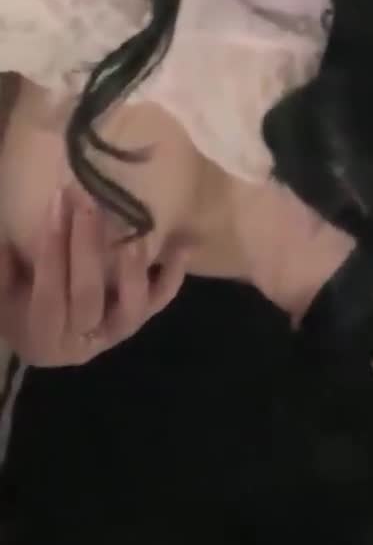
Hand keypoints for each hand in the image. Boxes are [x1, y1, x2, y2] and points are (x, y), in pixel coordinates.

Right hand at [0, 188, 186, 366]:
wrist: (46, 337)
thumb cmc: (18, 306)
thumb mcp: (4, 291)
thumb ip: (5, 268)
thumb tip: (11, 234)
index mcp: (39, 336)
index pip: (49, 292)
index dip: (53, 248)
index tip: (58, 202)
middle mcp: (79, 343)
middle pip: (89, 296)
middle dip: (88, 245)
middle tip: (90, 200)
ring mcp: (113, 334)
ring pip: (131, 307)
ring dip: (134, 266)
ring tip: (134, 226)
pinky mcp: (137, 322)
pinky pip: (159, 301)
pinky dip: (173, 275)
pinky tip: (183, 246)